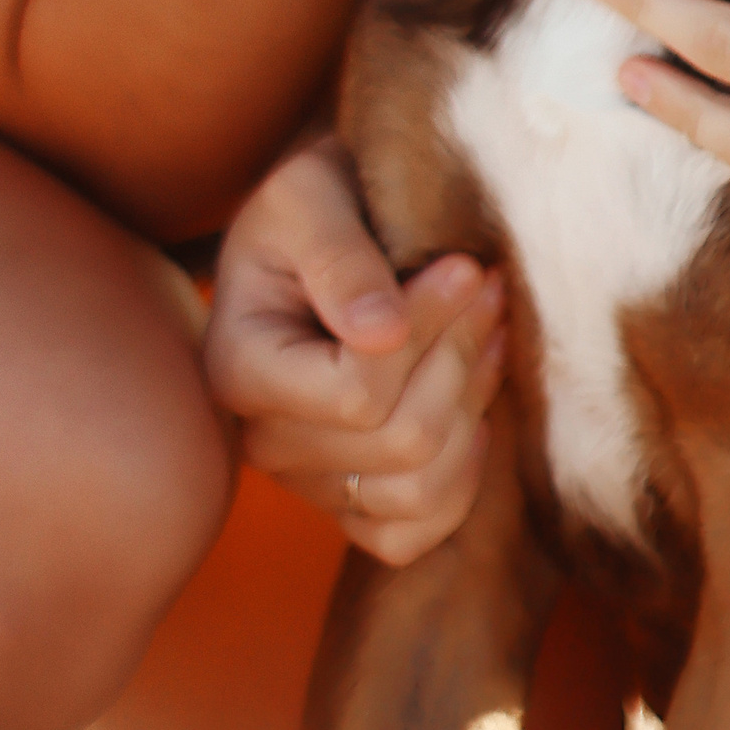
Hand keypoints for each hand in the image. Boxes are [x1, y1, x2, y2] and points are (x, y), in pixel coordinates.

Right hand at [206, 138, 506, 565]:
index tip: (466, 264)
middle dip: (461, 356)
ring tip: (492, 330)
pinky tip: (476, 406)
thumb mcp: (310, 195)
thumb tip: (382, 331)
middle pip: (399, 442)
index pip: (356, 393)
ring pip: (418, 490)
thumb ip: (339, 257)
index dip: (428, 330)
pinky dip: (462, 480)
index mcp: (237, 368)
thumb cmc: (312, 199)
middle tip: (490, 284)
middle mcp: (262, 441)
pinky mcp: (348, 499)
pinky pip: (413, 534)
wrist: (320, 222)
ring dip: (474, 407)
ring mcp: (307, 481)